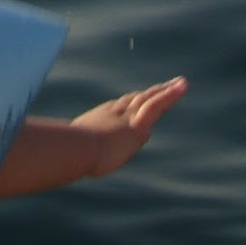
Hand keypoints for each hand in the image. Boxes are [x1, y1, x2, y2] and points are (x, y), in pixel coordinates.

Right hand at [71, 76, 187, 176]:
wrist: (76, 148)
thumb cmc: (68, 152)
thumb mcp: (69, 150)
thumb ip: (71, 151)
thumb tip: (63, 160)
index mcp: (99, 118)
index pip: (119, 108)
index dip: (130, 102)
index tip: (137, 98)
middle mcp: (114, 113)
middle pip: (136, 100)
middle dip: (150, 94)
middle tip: (162, 87)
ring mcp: (127, 118)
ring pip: (150, 100)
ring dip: (166, 92)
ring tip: (180, 84)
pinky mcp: (138, 125)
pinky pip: (157, 104)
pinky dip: (170, 95)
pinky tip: (182, 86)